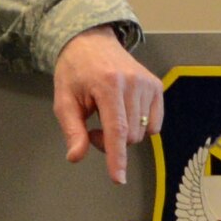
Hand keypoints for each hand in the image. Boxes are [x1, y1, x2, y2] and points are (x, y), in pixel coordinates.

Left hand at [52, 27, 162, 184]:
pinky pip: (154, 124)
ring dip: (123, 134)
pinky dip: (139, 126)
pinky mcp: (157, 86)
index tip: (119, 179)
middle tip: (92, 127)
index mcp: (107, 85)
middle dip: (109, 142)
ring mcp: (148, 84)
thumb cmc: (74, 72)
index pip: (116, 130)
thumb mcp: (63, 101)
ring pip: (142, 132)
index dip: (117, 157)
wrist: (91, 42)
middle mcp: (133, 83)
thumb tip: (76, 157)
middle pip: (129, 136)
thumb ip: (72, 130)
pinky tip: (124, 112)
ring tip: (106, 115)